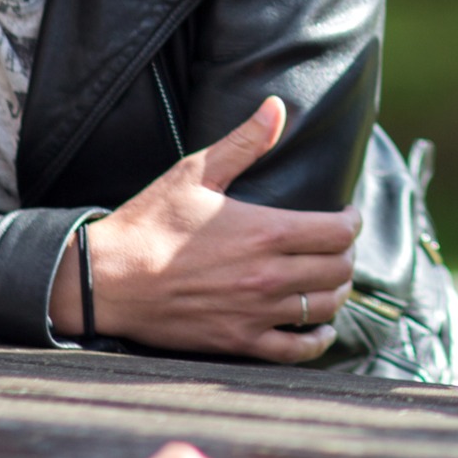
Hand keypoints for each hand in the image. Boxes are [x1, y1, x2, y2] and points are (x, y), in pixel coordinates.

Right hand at [52, 96, 358, 361]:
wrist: (106, 280)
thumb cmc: (149, 223)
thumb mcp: (195, 172)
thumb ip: (244, 142)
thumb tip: (277, 106)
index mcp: (265, 232)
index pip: (338, 232)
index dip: (352, 222)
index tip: (346, 215)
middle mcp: (268, 276)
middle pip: (338, 270)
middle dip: (347, 255)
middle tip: (338, 246)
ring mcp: (255, 313)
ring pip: (324, 308)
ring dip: (336, 292)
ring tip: (330, 279)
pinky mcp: (237, 342)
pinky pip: (294, 350)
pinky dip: (316, 341)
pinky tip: (320, 330)